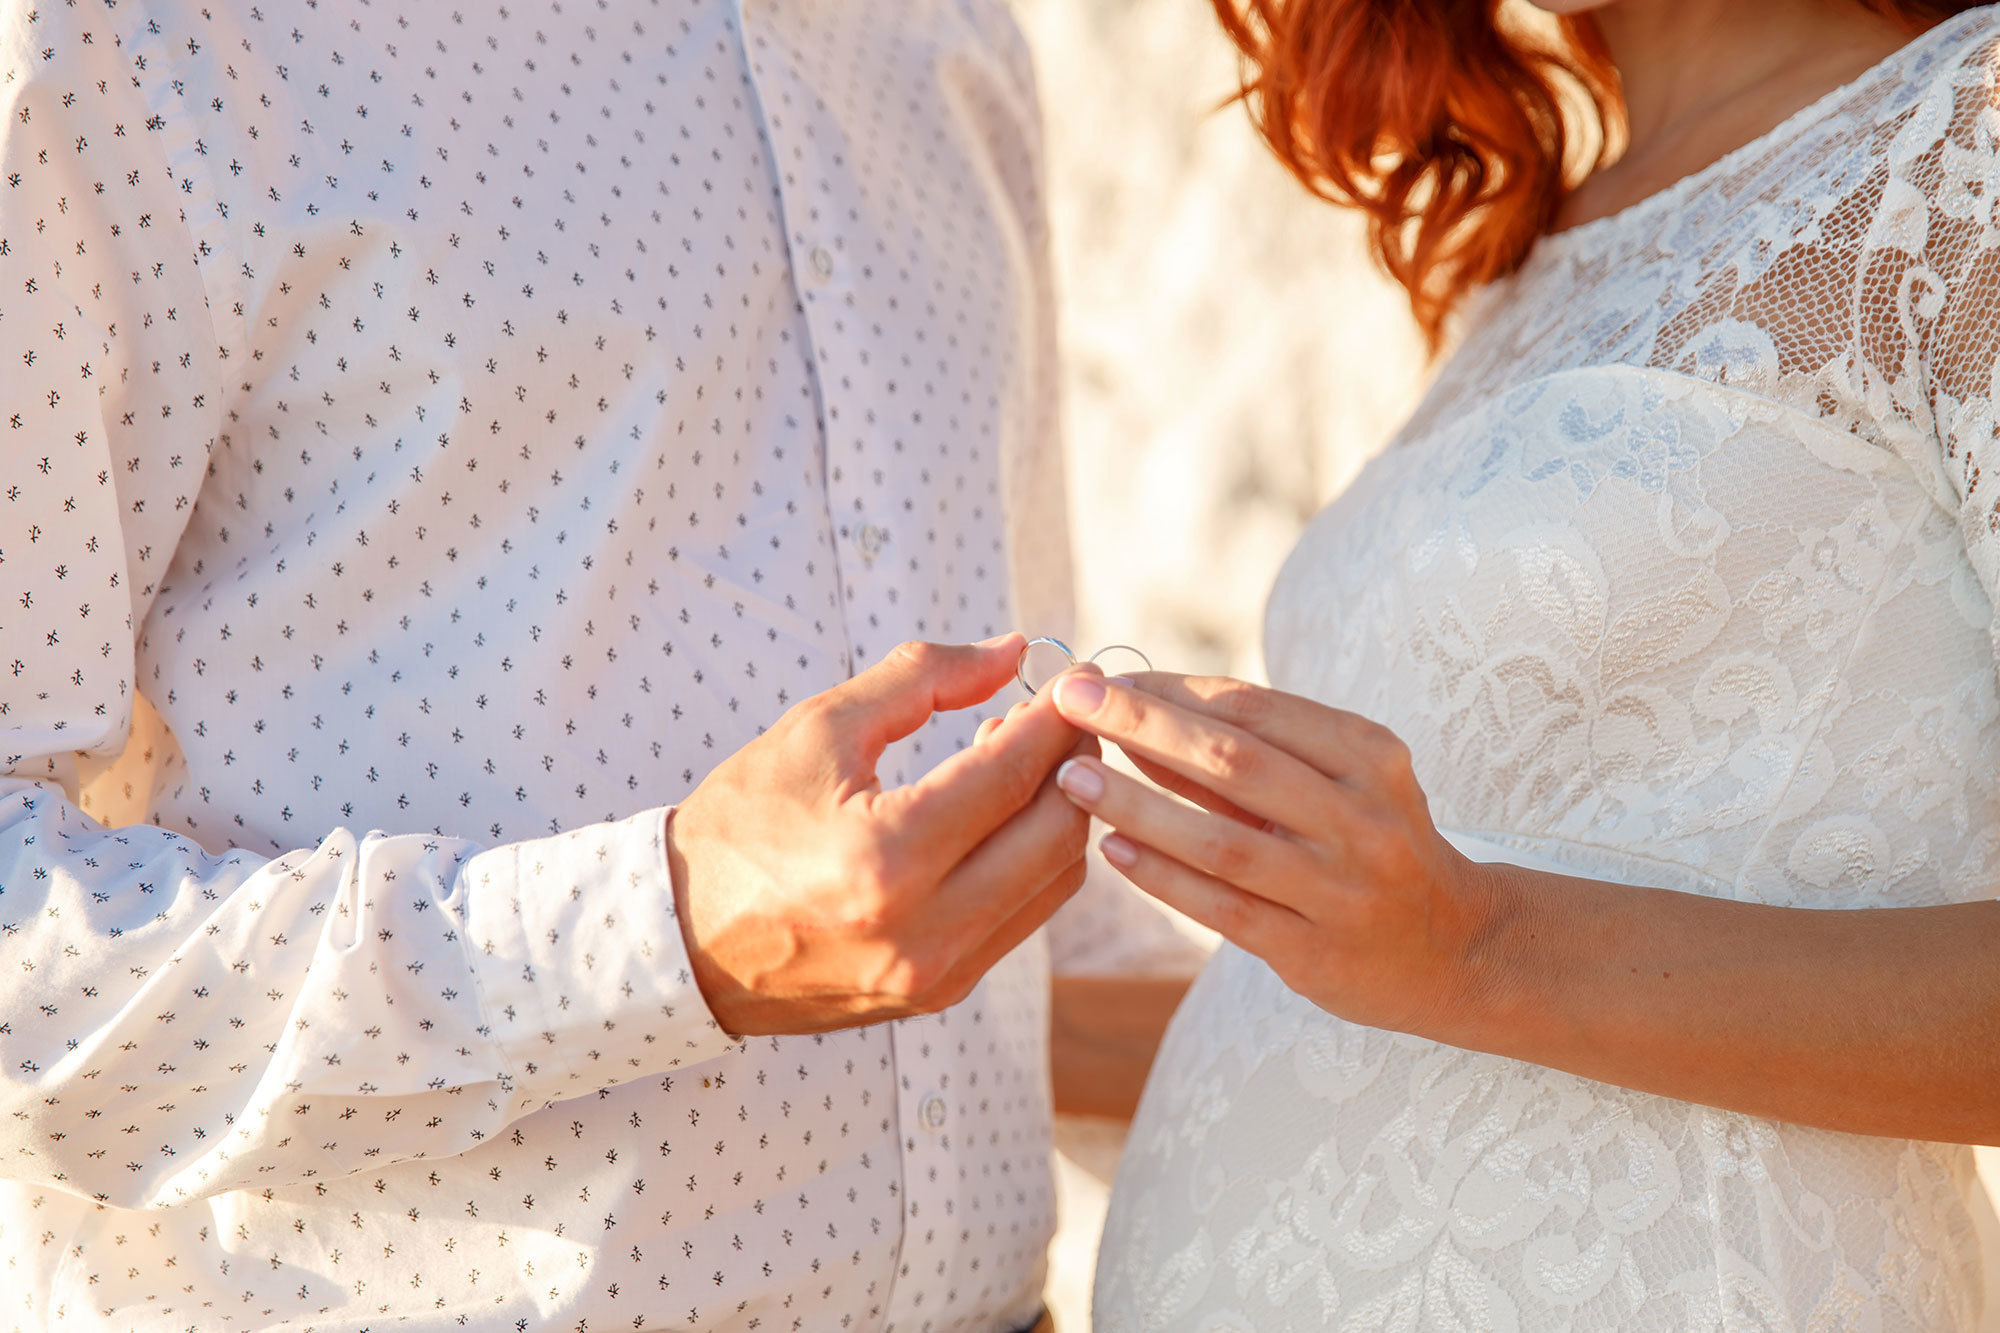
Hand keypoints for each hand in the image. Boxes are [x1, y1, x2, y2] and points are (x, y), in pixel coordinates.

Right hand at [667, 635, 1097, 1036]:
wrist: (681, 938)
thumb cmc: (740, 825)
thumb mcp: (819, 729)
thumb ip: (922, 679)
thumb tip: (1010, 653)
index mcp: (886, 857)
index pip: (1011, 774)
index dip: (1054, 718)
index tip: (1070, 680)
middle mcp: (923, 929)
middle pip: (1055, 833)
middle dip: (1073, 764)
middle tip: (1060, 717)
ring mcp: (936, 973)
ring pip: (1054, 882)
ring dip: (1059, 814)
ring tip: (1022, 761)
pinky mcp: (939, 994)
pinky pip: (1023, 920)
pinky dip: (1031, 862)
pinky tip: (1000, 819)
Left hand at [1047, 671, 1495, 1038]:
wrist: (1455, 949)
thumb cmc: (1374, 846)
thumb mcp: (1340, 783)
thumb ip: (1249, 754)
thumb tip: (1136, 712)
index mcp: (1369, 755)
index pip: (1254, 707)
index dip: (1172, 691)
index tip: (1106, 680)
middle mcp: (1362, 817)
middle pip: (1234, 761)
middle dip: (1143, 725)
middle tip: (1071, 702)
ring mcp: (1341, 889)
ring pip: (1221, 840)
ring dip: (1138, 806)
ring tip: (1073, 779)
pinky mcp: (1315, 952)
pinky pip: (1223, 908)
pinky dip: (1163, 877)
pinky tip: (1111, 851)